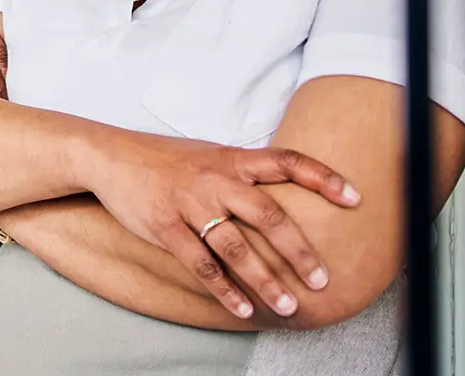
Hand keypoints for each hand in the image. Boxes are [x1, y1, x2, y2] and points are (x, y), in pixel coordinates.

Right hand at [85, 129, 360, 319]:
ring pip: (236, 247)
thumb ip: (243, 172)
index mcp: (232, 159)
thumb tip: (285, 190)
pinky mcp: (165, 226)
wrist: (109, 156)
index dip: (323, 178)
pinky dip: (223, 289)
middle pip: (269, 215)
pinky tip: (242, 309)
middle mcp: (216, 180)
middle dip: (299, 251)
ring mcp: (190, 203)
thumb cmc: (165, 159)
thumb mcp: (209, 154)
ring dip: (265, 281)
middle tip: (322, 280)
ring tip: (289, 306)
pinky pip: (199, 263)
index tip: (355, 198)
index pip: (287, 161)